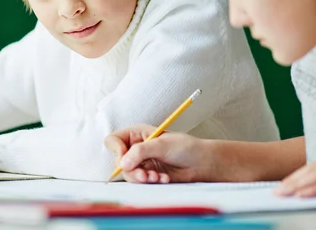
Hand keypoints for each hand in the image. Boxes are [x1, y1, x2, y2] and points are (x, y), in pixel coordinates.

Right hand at [104, 124, 219, 182]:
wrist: (201, 164)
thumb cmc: (185, 147)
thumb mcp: (161, 145)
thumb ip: (140, 152)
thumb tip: (123, 163)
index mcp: (136, 134)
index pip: (113, 140)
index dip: (116, 150)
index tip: (125, 159)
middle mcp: (136, 148)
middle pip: (119, 161)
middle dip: (132, 170)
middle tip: (144, 175)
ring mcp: (142, 163)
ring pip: (128, 174)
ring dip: (142, 178)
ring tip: (157, 177)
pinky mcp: (148, 175)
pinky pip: (141, 182)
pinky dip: (151, 182)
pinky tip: (164, 179)